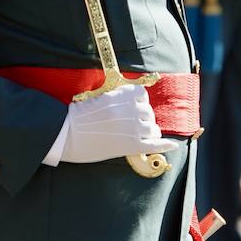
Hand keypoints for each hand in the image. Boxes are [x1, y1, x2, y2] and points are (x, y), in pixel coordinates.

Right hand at [56, 84, 178, 165]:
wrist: (67, 134)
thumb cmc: (78, 117)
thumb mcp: (98, 99)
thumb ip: (117, 100)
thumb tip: (133, 105)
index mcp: (122, 95)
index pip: (142, 94)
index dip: (139, 102)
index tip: (133, 108)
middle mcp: (131, 110)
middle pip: (148, 113)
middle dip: (143, 119)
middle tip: (130, 126)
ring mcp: (132, 128)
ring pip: (152, 129)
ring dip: (148, 132)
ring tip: (137, 137)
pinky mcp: (131, 146)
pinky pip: (154, 144)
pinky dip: (165, 145)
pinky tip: (173, 145)